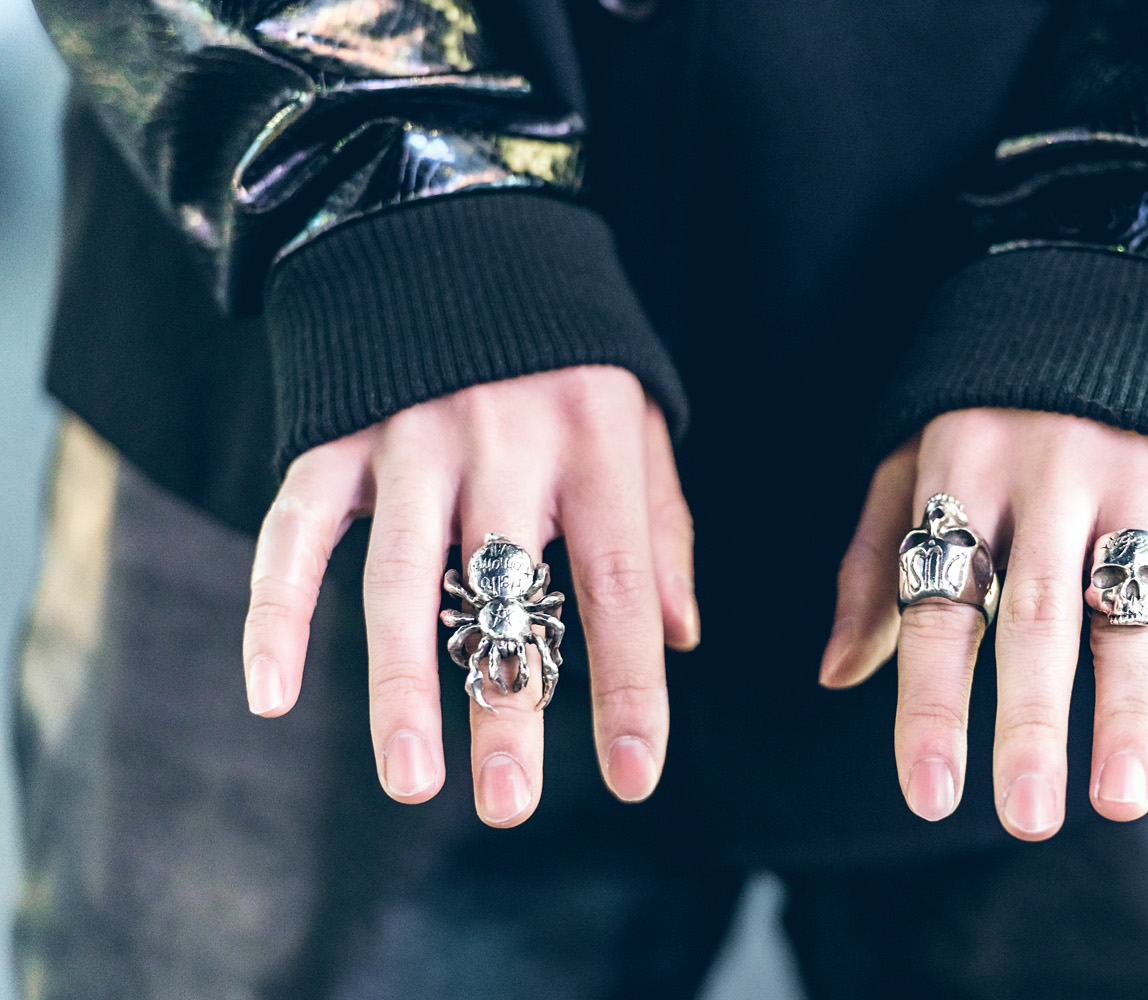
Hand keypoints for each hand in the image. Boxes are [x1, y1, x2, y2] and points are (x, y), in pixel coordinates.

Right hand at [241, 366, 698, 824]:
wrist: (459, 224)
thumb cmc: (568, 350)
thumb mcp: (637, 420)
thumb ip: (660, 527)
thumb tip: (681, 637)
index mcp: (593, 443)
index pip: (617, 585)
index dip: (628, 686)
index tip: (631, 776)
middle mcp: (504, 442)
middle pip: (505, 592)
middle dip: (507, 703)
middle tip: (508, 803)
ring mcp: (410, 436)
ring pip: (401, 578)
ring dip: (401, 684)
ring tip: (410, 778)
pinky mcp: (335, 434)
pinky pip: (295, 530)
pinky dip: (275, 609)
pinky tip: (269, 693)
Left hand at [820, 409, 1147, 839]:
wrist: (1105, 278)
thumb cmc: (987, 399)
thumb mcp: (910, 460)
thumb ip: (874, 564)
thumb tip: (836, 677)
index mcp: (960, 475)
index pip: (939, 605)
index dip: (932, 703)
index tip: (930, 796)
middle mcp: (1044, 476)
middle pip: (1033, 616)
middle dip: (1028, 721)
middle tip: (1027, 817)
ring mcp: (1134, 468)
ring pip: (1129, 600)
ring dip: (1130, 701)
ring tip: (1121, 797)